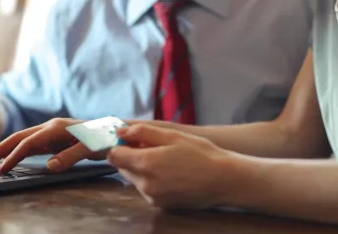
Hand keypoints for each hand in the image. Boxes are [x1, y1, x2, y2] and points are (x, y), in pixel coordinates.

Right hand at [0, 118, 105, 173]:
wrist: (115, 131)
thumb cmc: (104, 138)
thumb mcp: (90, 148)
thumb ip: (70, 156)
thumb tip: (48, 167)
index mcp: (56, 128)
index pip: (28, 143)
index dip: (13, 156)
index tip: (1, 170)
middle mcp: (51, 127)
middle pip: (19, 137)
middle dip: (0, 149)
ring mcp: (52, 131)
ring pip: (24, 139)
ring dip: (7, 149)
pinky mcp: (55, 137)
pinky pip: (32, 143)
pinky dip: (19, 150)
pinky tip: (13, 157)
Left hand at [108, 124, 235, 208]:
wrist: (223, 180)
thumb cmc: (201, 154)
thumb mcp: (172, 135)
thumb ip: (142, 132)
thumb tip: (120, 132)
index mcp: (145, 164)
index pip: (114, 155)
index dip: (120, 144)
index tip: (131, 138)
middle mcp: (145, 184)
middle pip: (123, 167)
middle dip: (131, 156)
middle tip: (152, 146)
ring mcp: (152, 197)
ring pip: (134, 179)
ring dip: (141, 168)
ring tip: (165, 159)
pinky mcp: (160, 204)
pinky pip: (146, 188)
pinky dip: (151, 179)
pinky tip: (170, 172)